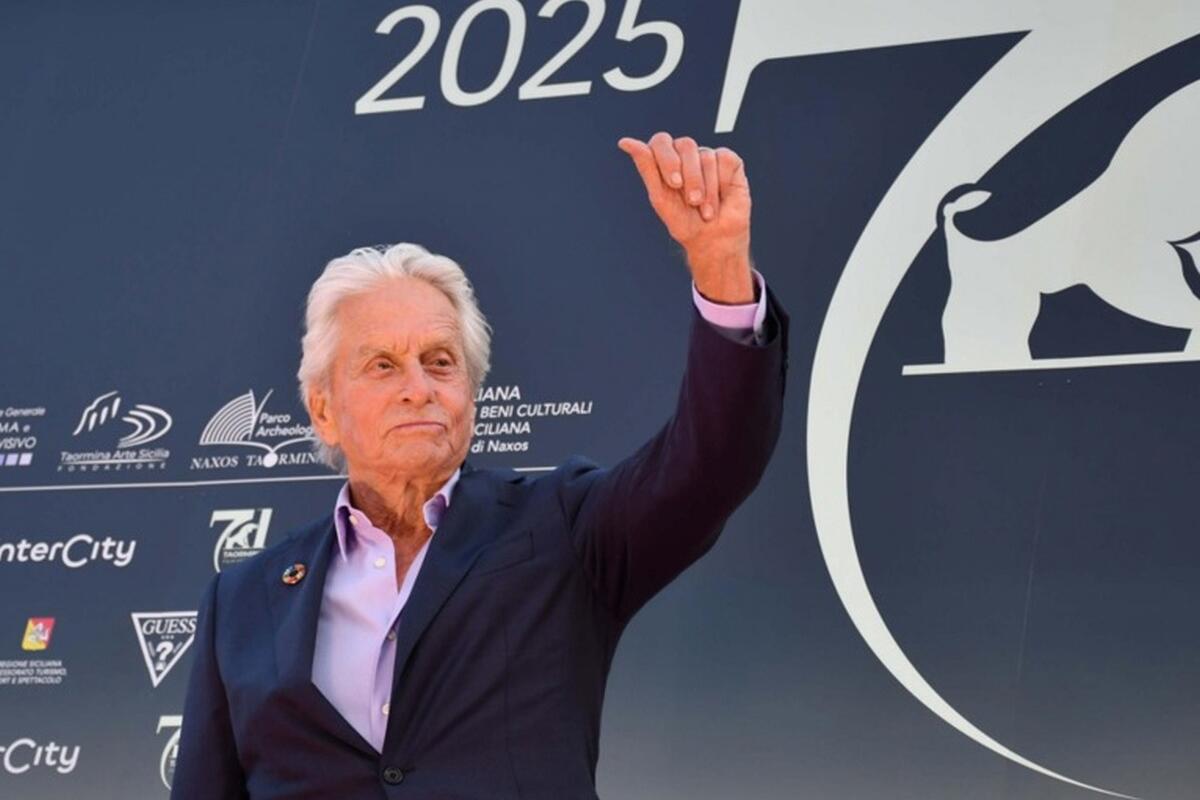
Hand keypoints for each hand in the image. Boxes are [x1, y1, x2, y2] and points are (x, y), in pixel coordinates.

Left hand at [618, 132, 753, 303]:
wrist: (713, 241)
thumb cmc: (684, 221)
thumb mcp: (660, 197)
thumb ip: (646, 167)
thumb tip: (624, 141)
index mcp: (666, 159)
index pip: (661, 141)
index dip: (667, 159)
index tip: (674, 184)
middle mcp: (686, 154)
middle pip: (686, 144)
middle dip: (690, 177)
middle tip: (692, 201)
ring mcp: (708, 156)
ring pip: (706, 156)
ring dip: (706, 189)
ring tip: (706, 210)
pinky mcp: (729, 161)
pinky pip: (724, 159)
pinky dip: (721, 184)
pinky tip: (721, 199)